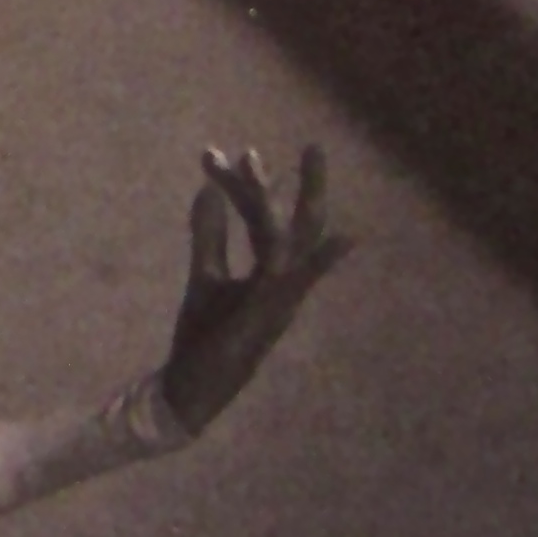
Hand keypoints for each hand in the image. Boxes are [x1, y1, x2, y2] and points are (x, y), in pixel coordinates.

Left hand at [156, 145, 352, 438]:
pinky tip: (347, 237)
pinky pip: (297, 283)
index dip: (243, 185)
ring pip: (294, 244)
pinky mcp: (268, 317)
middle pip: (300, 228)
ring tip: (301, 164)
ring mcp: (281, 300)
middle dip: (309, 188)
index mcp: (271, 273)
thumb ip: (209, 236)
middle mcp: (284, 284)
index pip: (263, 219)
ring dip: (287, 205)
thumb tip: (207, 189)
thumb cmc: (205, 337)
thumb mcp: (206, 277)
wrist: (190, 390)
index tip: (212, 154)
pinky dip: (323, 260)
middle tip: (315, 146)